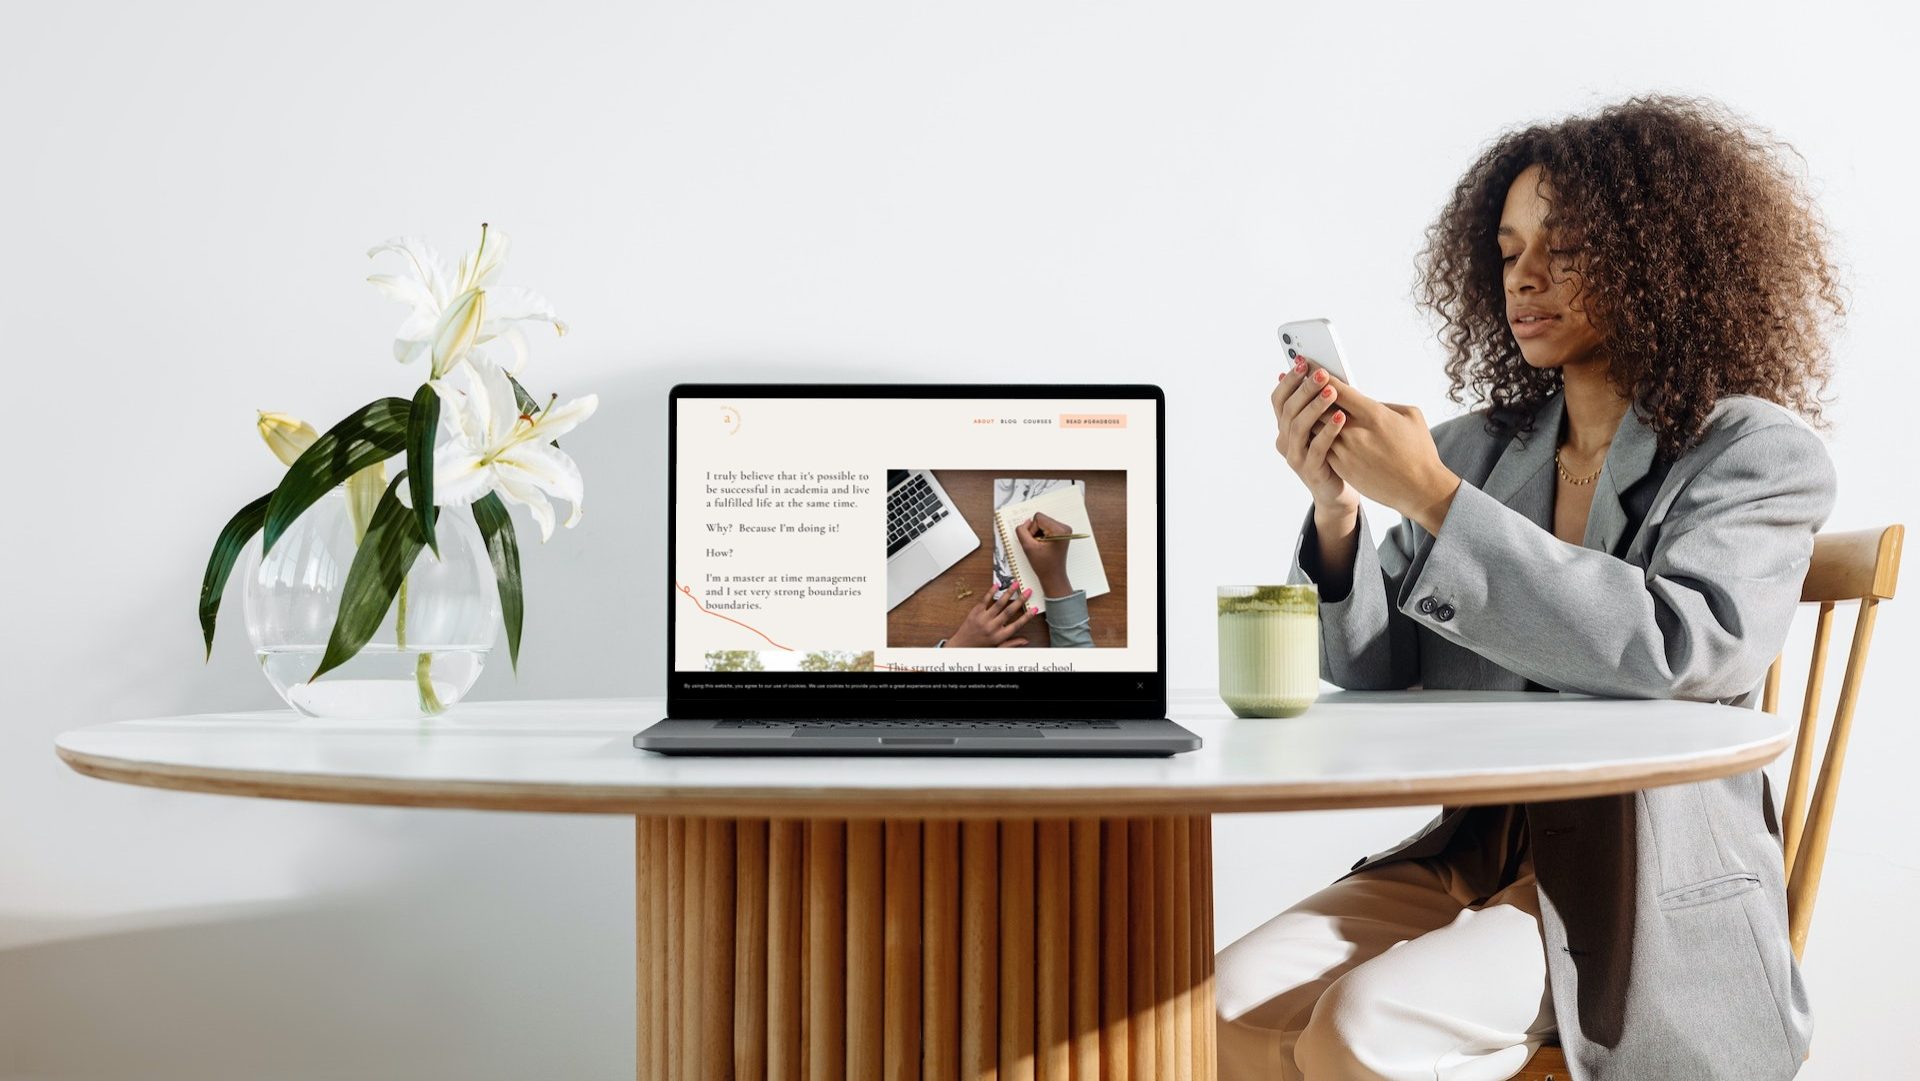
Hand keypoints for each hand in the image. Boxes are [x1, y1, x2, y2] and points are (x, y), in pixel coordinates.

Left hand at [945, 582, 1039, 647]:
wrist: (961, 646)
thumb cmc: (979, 647)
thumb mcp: (997, 648)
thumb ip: (1011, 644)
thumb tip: (1025, 641)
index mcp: (999, 636)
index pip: (1017, 625)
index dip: (1027, 617)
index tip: (1034, 609)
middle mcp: (992, 627)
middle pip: (1009, 611)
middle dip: (1020, 600)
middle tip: (1028, 591)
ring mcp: (983, 619)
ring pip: (998, 603)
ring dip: (1008, 593)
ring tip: (1015, 584)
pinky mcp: (975, 613)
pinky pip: (984, 600)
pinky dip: (991, 592)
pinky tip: (997, 585)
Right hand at [1015, 513, 1073, 597]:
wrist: (1053, 575)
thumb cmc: (1044, 565)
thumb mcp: (1027, 547)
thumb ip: (1022, 531)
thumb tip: (1026, 522)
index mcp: (1060, 530)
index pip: (1038, 517)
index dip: (1032, 530)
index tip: (1036, 542)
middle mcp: (1064, 528)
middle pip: (1041, 519)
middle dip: (1035, 531)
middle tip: (1038, 545)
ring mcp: (1064, 530)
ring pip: (1042, 522)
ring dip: (1038, 533)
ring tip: (1041, 546)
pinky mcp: (1061, 533)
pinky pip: (1046, 527)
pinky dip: (1041, 535)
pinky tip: (1043, 545)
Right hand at [1272, 355, 1355, 511]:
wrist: (1337, 490)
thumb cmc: (1333, 452)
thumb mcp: (1322, 425)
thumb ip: (1317, 404)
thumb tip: (1319, 371)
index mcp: (1284, 427)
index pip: (1279, 399)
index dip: (1289, 380)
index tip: (1303, 361)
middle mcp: (1284, 440)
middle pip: (1288, 410)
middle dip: (1305, 388)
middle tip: (1321, 373)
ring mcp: (1295, 456)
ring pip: (1299, 427)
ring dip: (1316, 406)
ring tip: (1332, 391)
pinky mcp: (1310, 470)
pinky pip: (1318, 447)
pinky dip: (1329, 430)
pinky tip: (1342, 417)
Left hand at [1308, 368, 1462, 533]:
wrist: (1419, 489)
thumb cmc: (1419, 451)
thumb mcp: (1411, 416)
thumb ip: (1384, 405)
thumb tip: (1365, 401)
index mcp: (1373, 414)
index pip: (1339, 390)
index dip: (1323, 378)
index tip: (1312, 369)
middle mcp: (1355, 431)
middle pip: (1321, 407)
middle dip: (1311, 396)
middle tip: (1302, 386)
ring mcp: (1345, 451)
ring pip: (1316, 428)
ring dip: (1309, 417)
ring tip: (1302, 407)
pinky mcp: (1340, 467)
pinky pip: (1320, 447)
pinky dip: (1315, 437)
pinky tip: (1310, 430)